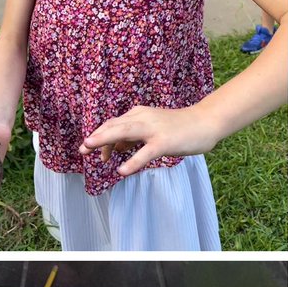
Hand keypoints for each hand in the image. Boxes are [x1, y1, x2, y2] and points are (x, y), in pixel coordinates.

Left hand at [78, 105, 220, 175]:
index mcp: (139, 114)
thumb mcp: (152, 129)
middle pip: (114, 126)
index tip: (89, 149)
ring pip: (124, 133)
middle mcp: (143, 118)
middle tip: (82, 149)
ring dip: (105, 140)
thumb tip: (114, 148)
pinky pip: (145, 153)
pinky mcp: (165, 142)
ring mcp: (154, 130)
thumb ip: (133, 136)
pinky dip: (132, 161)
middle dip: (96, 136)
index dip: (99, 136)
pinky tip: (122, 171)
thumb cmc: (179, 128)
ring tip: (89, 148)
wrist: (205, 122)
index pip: (113, 124)